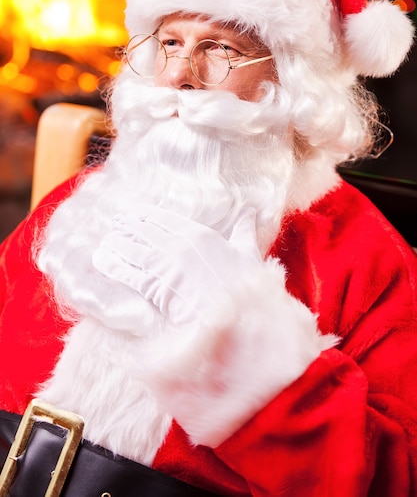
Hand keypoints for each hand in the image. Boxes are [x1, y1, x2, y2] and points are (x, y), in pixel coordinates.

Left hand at [92, 204, 261, 324]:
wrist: (238, 315)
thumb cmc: (247, 285)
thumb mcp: (248, 252)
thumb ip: (244, 230)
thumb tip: (251, 212)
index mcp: (198, 234)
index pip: (164, 219)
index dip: (146, 214)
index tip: (135, 212)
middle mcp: (177, 246)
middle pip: (144, 230)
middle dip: (127, 225)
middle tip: (115, 222)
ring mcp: (164, 267)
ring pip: (132, 249)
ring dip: (116, 244)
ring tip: (106, 240)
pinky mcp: (155, 289)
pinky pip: (128, 274)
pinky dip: (112, 266)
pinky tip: (102, 260)